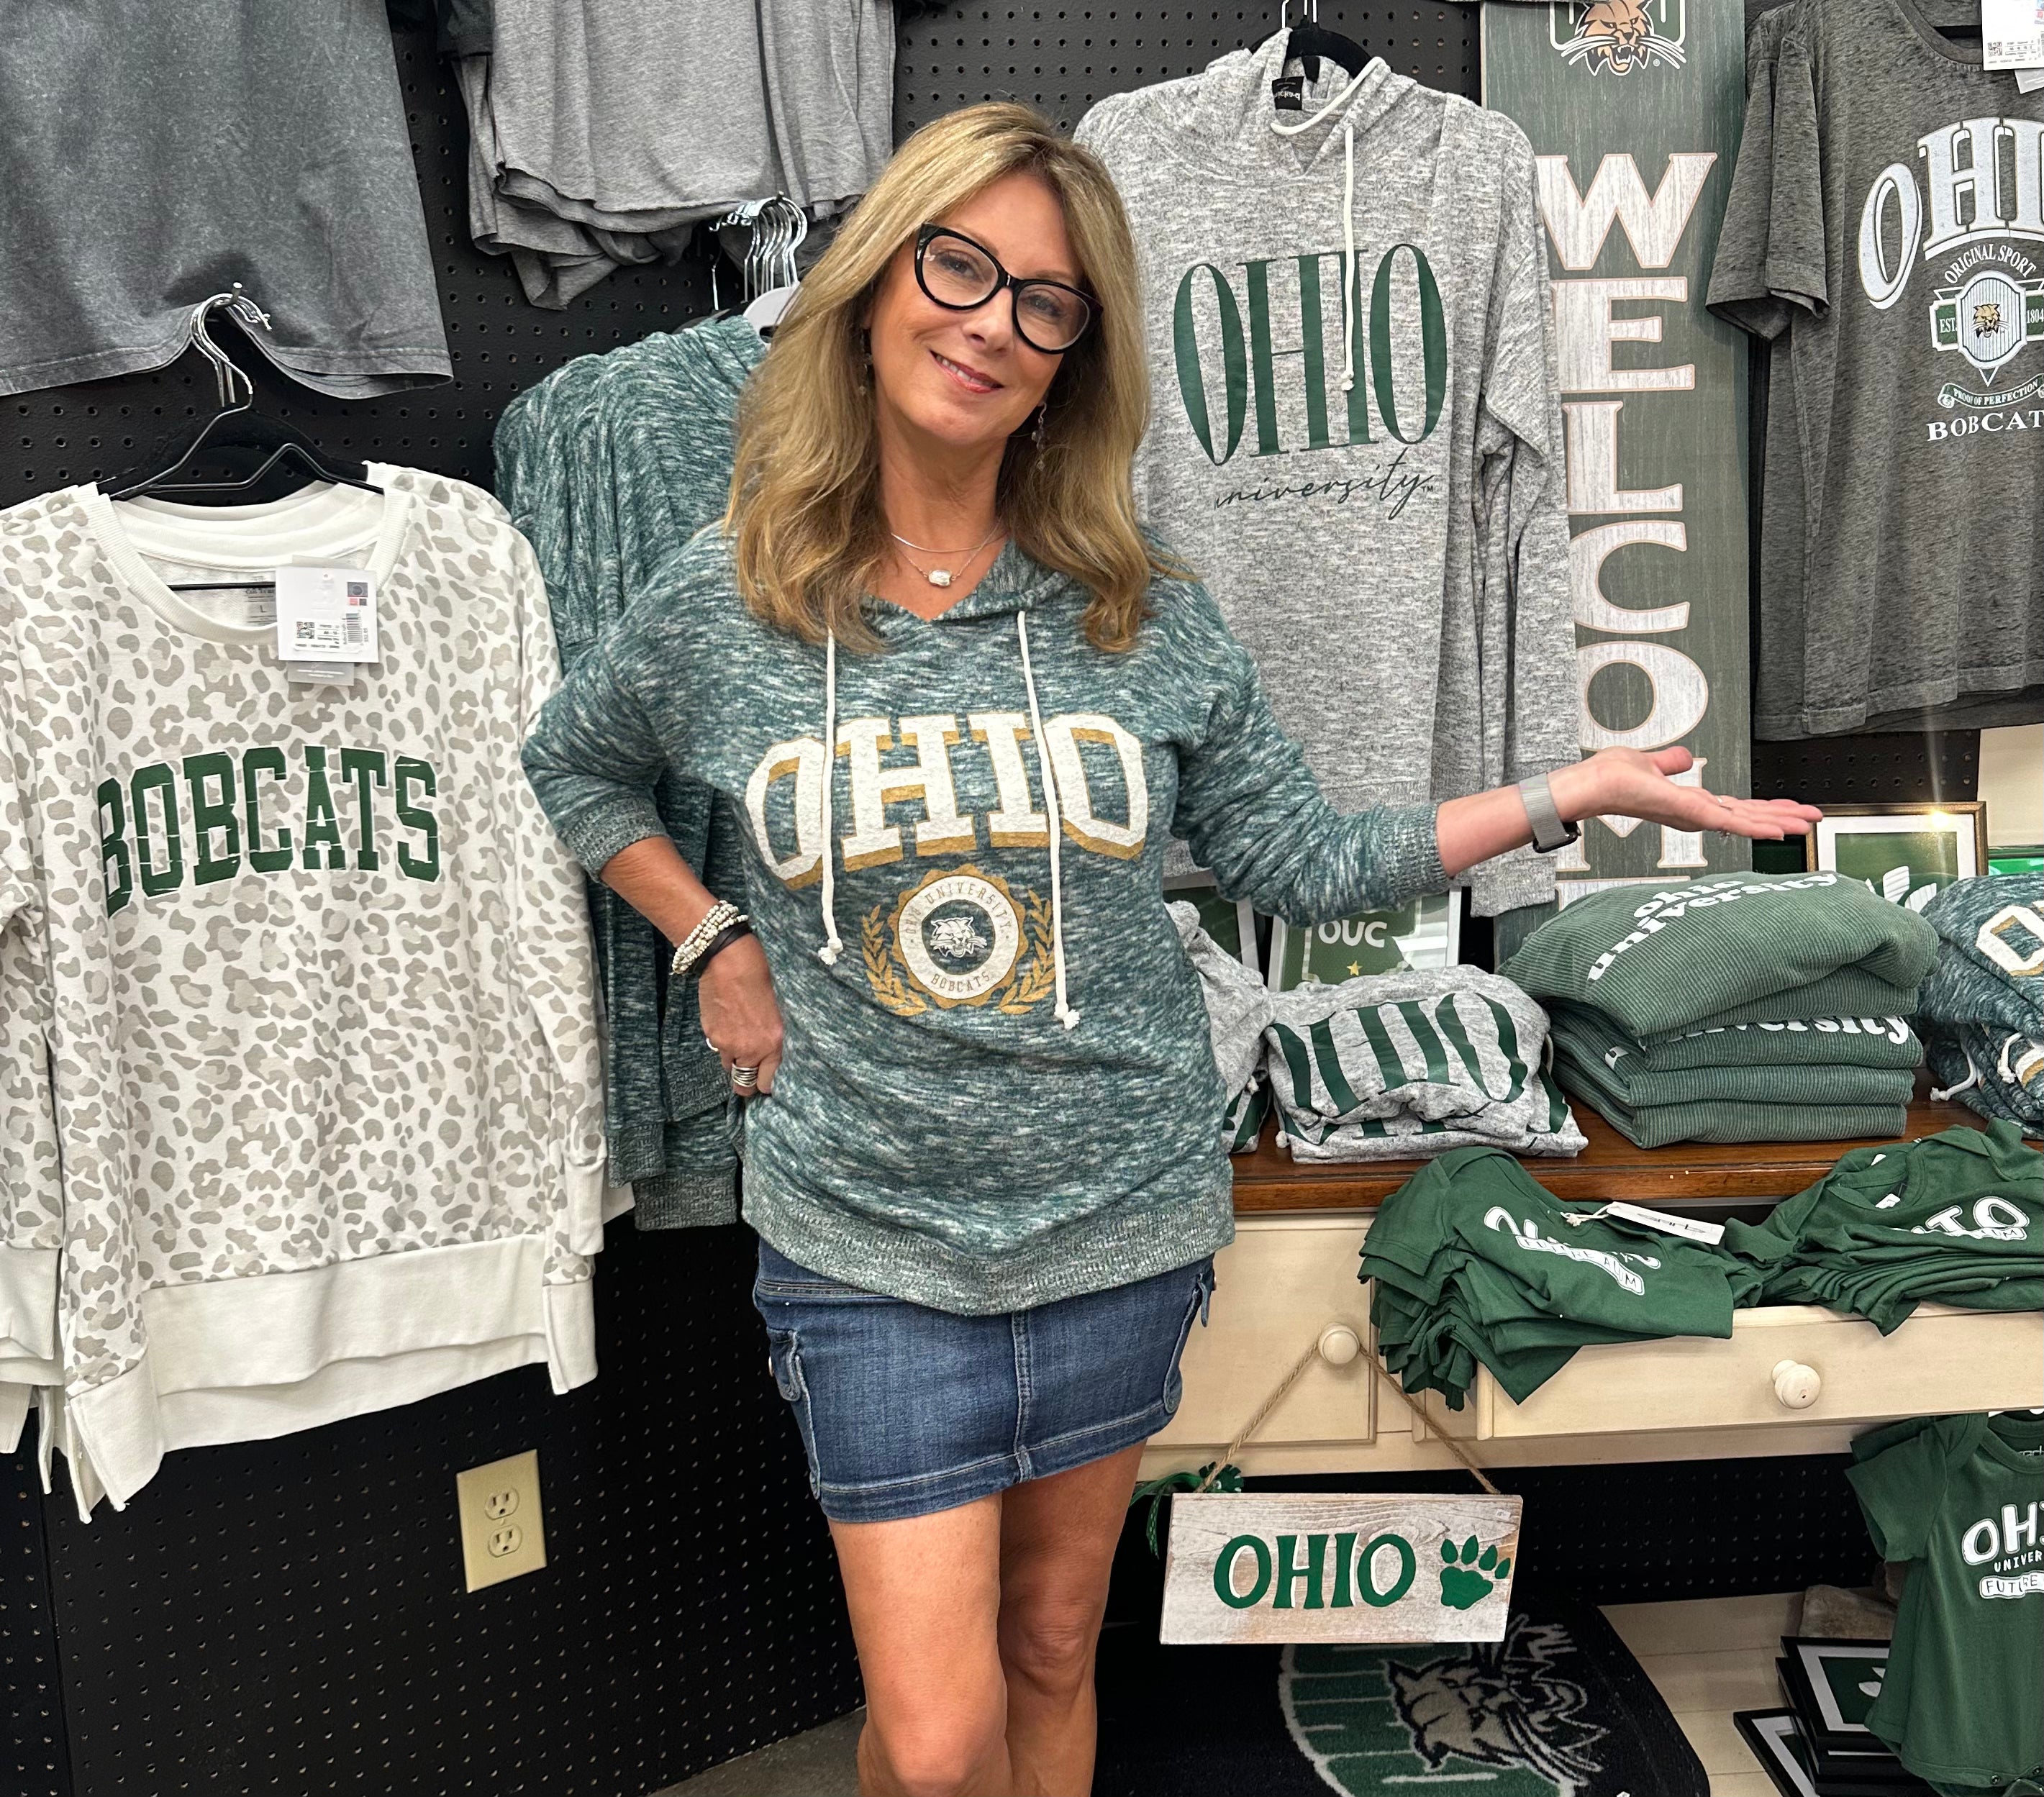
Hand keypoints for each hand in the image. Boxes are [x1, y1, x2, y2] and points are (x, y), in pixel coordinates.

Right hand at [698, 936, 784, 1094]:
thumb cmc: (759, 975)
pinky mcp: (710, 1034)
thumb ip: (775, 1035)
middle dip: (748, 1080)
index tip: (767, 1077)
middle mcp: (750, 1049)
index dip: (766, 1082)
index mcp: (773, 1043)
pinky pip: (717, 1049)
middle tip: (752, 1070)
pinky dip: (723, 1043)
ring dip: (735, 1060)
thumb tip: (772, 1051)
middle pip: (744, 1084)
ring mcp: (727, 1043)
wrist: (727, 958)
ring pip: (729, 1067)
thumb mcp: (779, 1009)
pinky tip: (729, 1024)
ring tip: (741, 1040)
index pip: (767, 1083)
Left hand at [1551, 747, 1822, 840]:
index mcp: (1690, 801)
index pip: (1736, 806)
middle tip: (1814, 820)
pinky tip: (1778, 831)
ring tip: (1808, 825)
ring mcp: (1694, 815)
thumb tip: (1685, 758)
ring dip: (1779, 822)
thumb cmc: (1611, 777)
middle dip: (1783, 817)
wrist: (1595, 784)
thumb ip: (1672, 762)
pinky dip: (1755, 826)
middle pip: (1749, 815)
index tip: (1789, 808)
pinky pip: (1730, 822)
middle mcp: (1696, 812)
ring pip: (1747, 821)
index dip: (1764, 808)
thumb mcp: (1651, 764)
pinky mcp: (1691, 814)